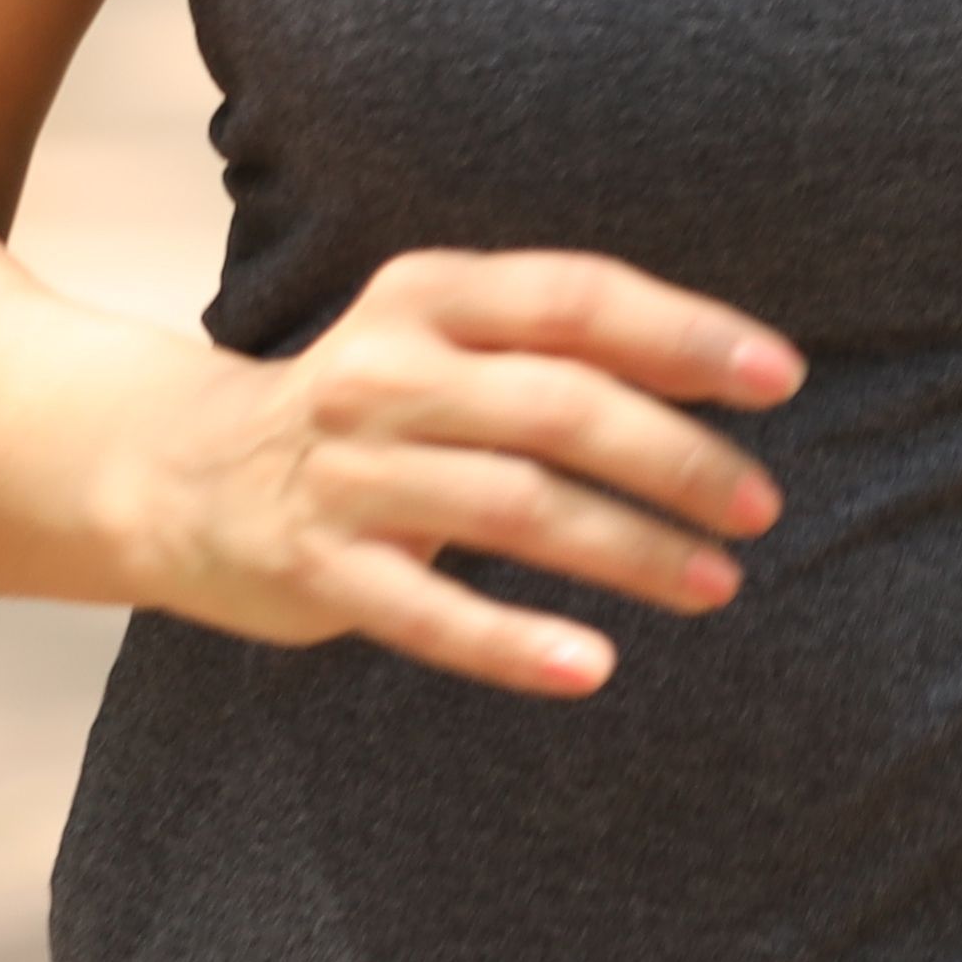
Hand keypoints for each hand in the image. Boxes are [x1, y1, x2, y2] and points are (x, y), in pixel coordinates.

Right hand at [117, 247, 797, 696]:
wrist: (181, 472)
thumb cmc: (367, 403)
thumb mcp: (443, 338)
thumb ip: (557, 343)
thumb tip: (727, 367)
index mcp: (428, 294)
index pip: (577, 299)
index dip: (685, 335)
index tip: (780, 378)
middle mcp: (382, 371)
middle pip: (560, 405)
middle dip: (676, 456)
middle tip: (760, 506)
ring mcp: (346, 473)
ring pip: (514, 506)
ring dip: (628, 548)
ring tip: (717, 583)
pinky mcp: (317, 570)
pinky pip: (428, 613)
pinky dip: (514, 642)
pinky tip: (591, 667)